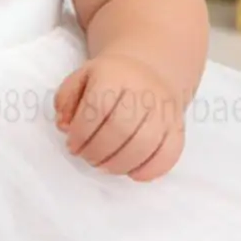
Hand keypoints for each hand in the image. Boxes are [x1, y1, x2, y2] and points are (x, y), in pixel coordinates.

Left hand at [53, 53, 184, 181]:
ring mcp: (164, 110)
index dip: (81, 134)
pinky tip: (131, 172)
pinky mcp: (177, 128)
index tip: (72, 145)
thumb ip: (65, 99)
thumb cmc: (109, 78)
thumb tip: (63, 126)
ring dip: (119, 164)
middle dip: (98, 152)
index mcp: (114, 75)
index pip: (97, 108)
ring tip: (104, 165)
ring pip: (144, 145)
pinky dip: (149, 171)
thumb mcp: (81, 77)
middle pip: (121, 129)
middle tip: (88, 158)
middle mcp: (143, 90)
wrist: (149, 68)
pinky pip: (169, 154)